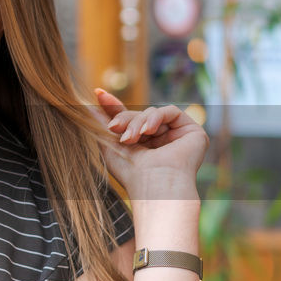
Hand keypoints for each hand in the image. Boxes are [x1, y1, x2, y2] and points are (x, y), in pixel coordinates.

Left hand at [93, 89, 207, 199]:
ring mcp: (177, 137)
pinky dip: (156, 117)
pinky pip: (171, 111)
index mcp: (144, 147)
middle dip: (124, 118)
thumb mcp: (110, 146)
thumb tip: (88, 107)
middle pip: (139, 115)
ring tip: (130, 138)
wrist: (155, 186)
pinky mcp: (192, 132)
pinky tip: (148, 131)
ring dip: (137, 122)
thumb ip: (102, 125)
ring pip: (152, 113)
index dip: (114, 107)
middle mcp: (161, 141)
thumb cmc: (131, 173)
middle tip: (113, 128)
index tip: (98, 94)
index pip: (129, 121)